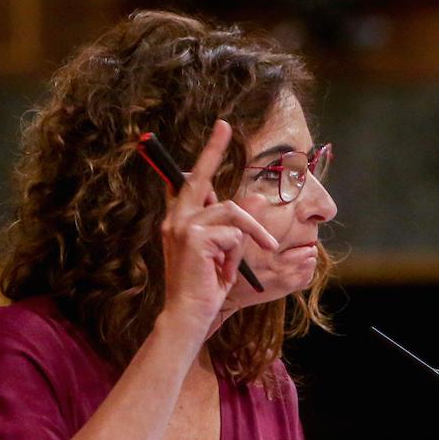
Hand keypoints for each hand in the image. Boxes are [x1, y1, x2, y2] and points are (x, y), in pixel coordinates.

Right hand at [158, 120, 276, 337]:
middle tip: (223, 125)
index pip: (191, 183)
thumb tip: (258, 199)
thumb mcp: (226, 254)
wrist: (188, 315)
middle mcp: (176, 219)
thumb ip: (237, 227)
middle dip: (212, 149)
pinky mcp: (193, 236)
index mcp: (179, 221)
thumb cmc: (205, 288)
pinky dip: (237, 252)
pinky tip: (225, 270)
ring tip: (262, 250)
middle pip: (200, 177)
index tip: (219, 130)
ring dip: (252, 232)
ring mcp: (182, 226)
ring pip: (231, 211)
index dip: (206, 156)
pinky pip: (234, 232)